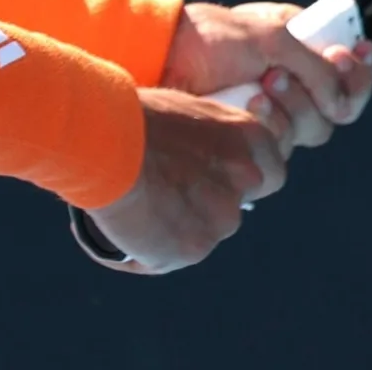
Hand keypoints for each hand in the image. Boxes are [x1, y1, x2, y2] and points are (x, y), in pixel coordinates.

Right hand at [80, 87, 292, 273]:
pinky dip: (146, 251)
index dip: (240, 181)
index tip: (214, 181)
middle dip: (203, 209)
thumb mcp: (182, 112)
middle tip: (166, 199)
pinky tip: (121, 235)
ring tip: (133, 214)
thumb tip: (194, 155)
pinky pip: (166, 258)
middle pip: (232, 209)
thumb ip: (204, 139)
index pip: (271, 172)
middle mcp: (245, 179)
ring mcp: (221, 218)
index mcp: (247, 137)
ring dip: (174, 231)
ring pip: (200, 236)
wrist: (100, 140)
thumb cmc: (130, 115)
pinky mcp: (191, 250)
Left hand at [161, 1, 371, 149]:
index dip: (362, 69)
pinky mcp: (253, 142)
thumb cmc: (210, 37)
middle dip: (321, 89)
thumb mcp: (270, 35)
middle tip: (286, 70)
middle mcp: (294, 85)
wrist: (159, 59)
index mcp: (301, 49)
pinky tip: (250, 106)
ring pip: (314, 129)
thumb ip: (316, 63)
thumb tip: (341, 102)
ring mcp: (274, 115)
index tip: (354, 53)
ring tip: (260, 84)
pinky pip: (284, 148)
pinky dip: (272, 125)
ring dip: (293, 105)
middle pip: (341, 107)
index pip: (352, 69)